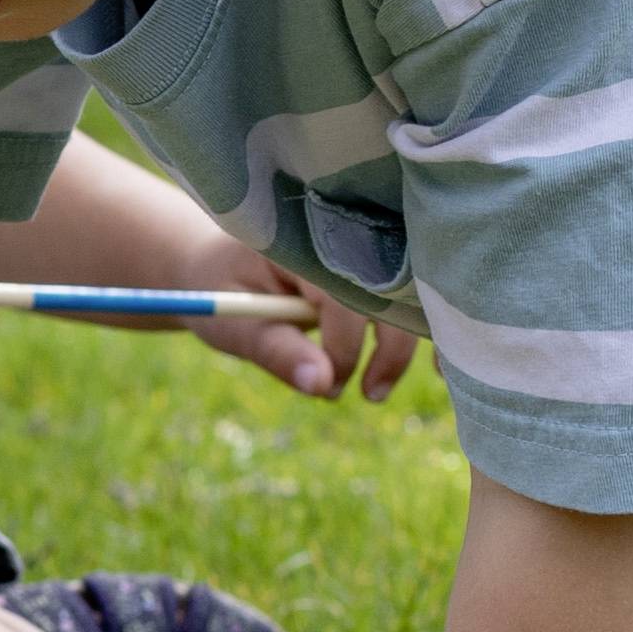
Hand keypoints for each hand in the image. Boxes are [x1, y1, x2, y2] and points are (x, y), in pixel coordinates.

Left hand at [194, 265, 427, 405]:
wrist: (219, 261)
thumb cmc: (224, 289)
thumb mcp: (238, 324)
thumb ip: (279, 353)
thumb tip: (323, 386)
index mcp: (305, 242)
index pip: (344, 293)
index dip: (345, 346)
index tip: (330, 384)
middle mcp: (344, 237)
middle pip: (392, 291)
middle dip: (390, 351)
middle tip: (371, 395)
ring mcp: (365, 248)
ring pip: (409, 296)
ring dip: (403, 346)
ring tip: (376, 390)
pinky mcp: (376, 268)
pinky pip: (408, 298)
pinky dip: (413, 331)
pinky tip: (414, 369)